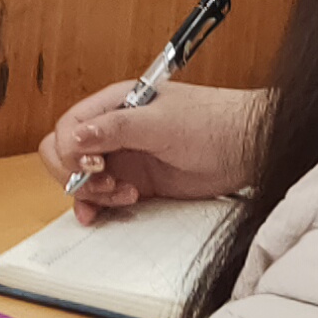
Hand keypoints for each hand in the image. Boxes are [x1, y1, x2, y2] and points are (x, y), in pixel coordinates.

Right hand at [40, 79, 269, 216]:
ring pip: (84, 179)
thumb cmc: (213, 121)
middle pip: (68, 154)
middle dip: (77, 174)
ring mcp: (126, 157)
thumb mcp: (162, 122)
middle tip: (106, 183)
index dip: (70, 151)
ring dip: (94, 194)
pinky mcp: (139, 182)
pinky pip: (105, 197)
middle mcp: (115, 130)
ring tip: (125, 195)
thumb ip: (116, 129)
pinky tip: (108, 212)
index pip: (69, 127)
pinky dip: (99, 207)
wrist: (248, 147)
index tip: (92, 166)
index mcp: (115, 104)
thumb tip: (76, 137)